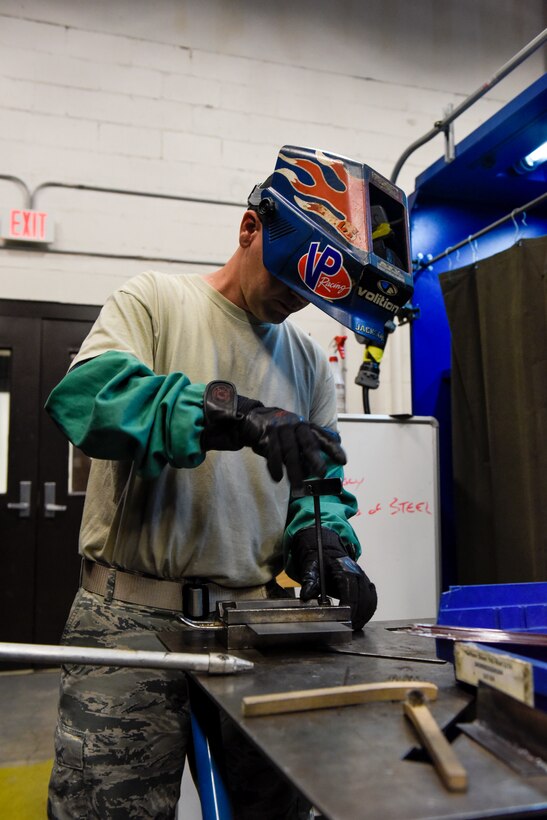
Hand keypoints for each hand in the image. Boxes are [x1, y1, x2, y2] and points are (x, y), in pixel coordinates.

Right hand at [202, 381, 345, 487]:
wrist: (252, 418)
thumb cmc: (279, 431)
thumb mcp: (295, 434)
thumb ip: (307, 446)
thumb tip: (318, 465)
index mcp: (305, 425)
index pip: (322, 437)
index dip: (333, 449)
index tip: (342, 461)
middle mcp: (295, 425)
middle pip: (307, 443)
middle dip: (315, 459)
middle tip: (322, 474)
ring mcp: (281, 428)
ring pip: (289, 452)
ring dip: (294, 471)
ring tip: (298, 487)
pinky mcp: (266, 433)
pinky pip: (272, 452)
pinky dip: (274, 466)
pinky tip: (278, 478)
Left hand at [291, 527, 376, 629]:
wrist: (326, 548)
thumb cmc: (319, 558)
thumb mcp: (310, 567)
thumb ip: (309, 581)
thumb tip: (306, 595)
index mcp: (345, 570)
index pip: (351, 592)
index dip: (350, 608)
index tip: (344, 620)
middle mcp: (357, 573)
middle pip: (363, 598)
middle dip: (358, 615)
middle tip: (349, 628)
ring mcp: (363, 578)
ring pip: (370, 599)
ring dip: (364, 614)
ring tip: (355, 626)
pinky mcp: (364, 583)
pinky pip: (371, 598)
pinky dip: (368, 609)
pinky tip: (362, 618)